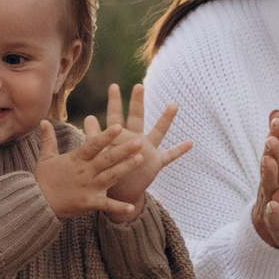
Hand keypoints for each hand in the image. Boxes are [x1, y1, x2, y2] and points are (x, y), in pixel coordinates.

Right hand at [34, 116, 144, 219]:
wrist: (37, 203)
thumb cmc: (43, 180)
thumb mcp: (45, 158)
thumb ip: (48, 139)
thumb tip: (44, 120)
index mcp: (76, 159)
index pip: (93, 145)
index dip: (105, 136)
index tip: (118, 126)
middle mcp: (85, 171)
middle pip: (106, 159)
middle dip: (123, 150)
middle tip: (139, 141)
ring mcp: (89, 187)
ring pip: (110, 176)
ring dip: (126, 168)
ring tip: (141, 159)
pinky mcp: (89, 202)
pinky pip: (106, 204)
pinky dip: (118, 206)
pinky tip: (131, 206)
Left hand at [99, 83, 191, 211]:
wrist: (120, 193)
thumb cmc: (107, 171)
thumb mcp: (99, 154)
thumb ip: (94, 137)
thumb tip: (88, 117)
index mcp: (119, 137)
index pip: (115, 116)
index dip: (114, 102)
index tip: (113, 85)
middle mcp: (135, 139)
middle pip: (136, 117)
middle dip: (137, 102)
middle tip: (138, 86)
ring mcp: (147, 149)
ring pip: (157, 131)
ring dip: (165, 119)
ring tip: (173, 104)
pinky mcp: (155, 163)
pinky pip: (169, 156)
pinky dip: (179, 150)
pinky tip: (190, 143)